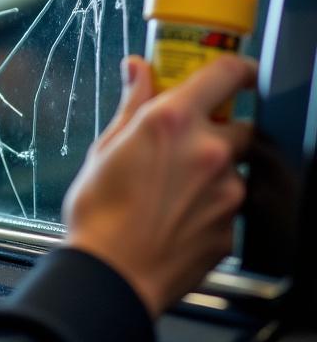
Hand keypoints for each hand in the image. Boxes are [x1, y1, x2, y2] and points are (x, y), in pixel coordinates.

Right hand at [63, 54, 255, 318]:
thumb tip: (137, 69)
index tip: (235, 69)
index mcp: (173, 121)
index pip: (226, 72)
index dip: (236, 66)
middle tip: (188, 138)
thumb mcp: (107, 145)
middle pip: (240, 124)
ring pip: (236, 167)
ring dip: (214, 168)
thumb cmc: (100, 212)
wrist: (113, 276)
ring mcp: (227, 192)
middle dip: (220, 127)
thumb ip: (132, 103)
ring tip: (173, 185)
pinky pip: (229, 204)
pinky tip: (177, 212)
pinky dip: (211, 203)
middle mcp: (209, 150)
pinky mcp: (231, 227)